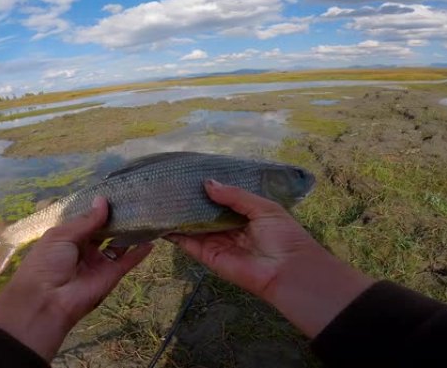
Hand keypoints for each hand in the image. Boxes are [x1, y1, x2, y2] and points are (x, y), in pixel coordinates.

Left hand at [0, 196, 152, 360]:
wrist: (48, 301)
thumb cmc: (47, 263)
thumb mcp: (61, 236)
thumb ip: (86, 220)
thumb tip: (103, 201)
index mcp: (67, 238)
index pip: (86, 221)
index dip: (98, 209)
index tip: (114, 193)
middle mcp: (84, 250)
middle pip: (104, 231)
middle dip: (115, 218)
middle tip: (133, 200)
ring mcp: (99, 263)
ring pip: (118, 244)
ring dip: (129, 232)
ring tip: (144, 214)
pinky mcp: (112, 275)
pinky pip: (128, 261)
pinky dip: (140, 252)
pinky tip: (151, 240)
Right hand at [169, 180, 373, 337]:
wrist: (287, 272)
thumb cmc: (283, 236)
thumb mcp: (263, 207)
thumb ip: (235, 195)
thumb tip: (207, 183)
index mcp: (246, 215)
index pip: (222, 200)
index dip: (208, 189)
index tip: (189, 175)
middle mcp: (229, 228)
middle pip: (204, 213)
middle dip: (189, 200)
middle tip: (169, 184)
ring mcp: (217, 242)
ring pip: (193, 226)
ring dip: (178, 215)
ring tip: (159, 198)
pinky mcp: (208, 256)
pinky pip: (188, 243)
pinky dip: (174, 233)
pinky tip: (160, 219)